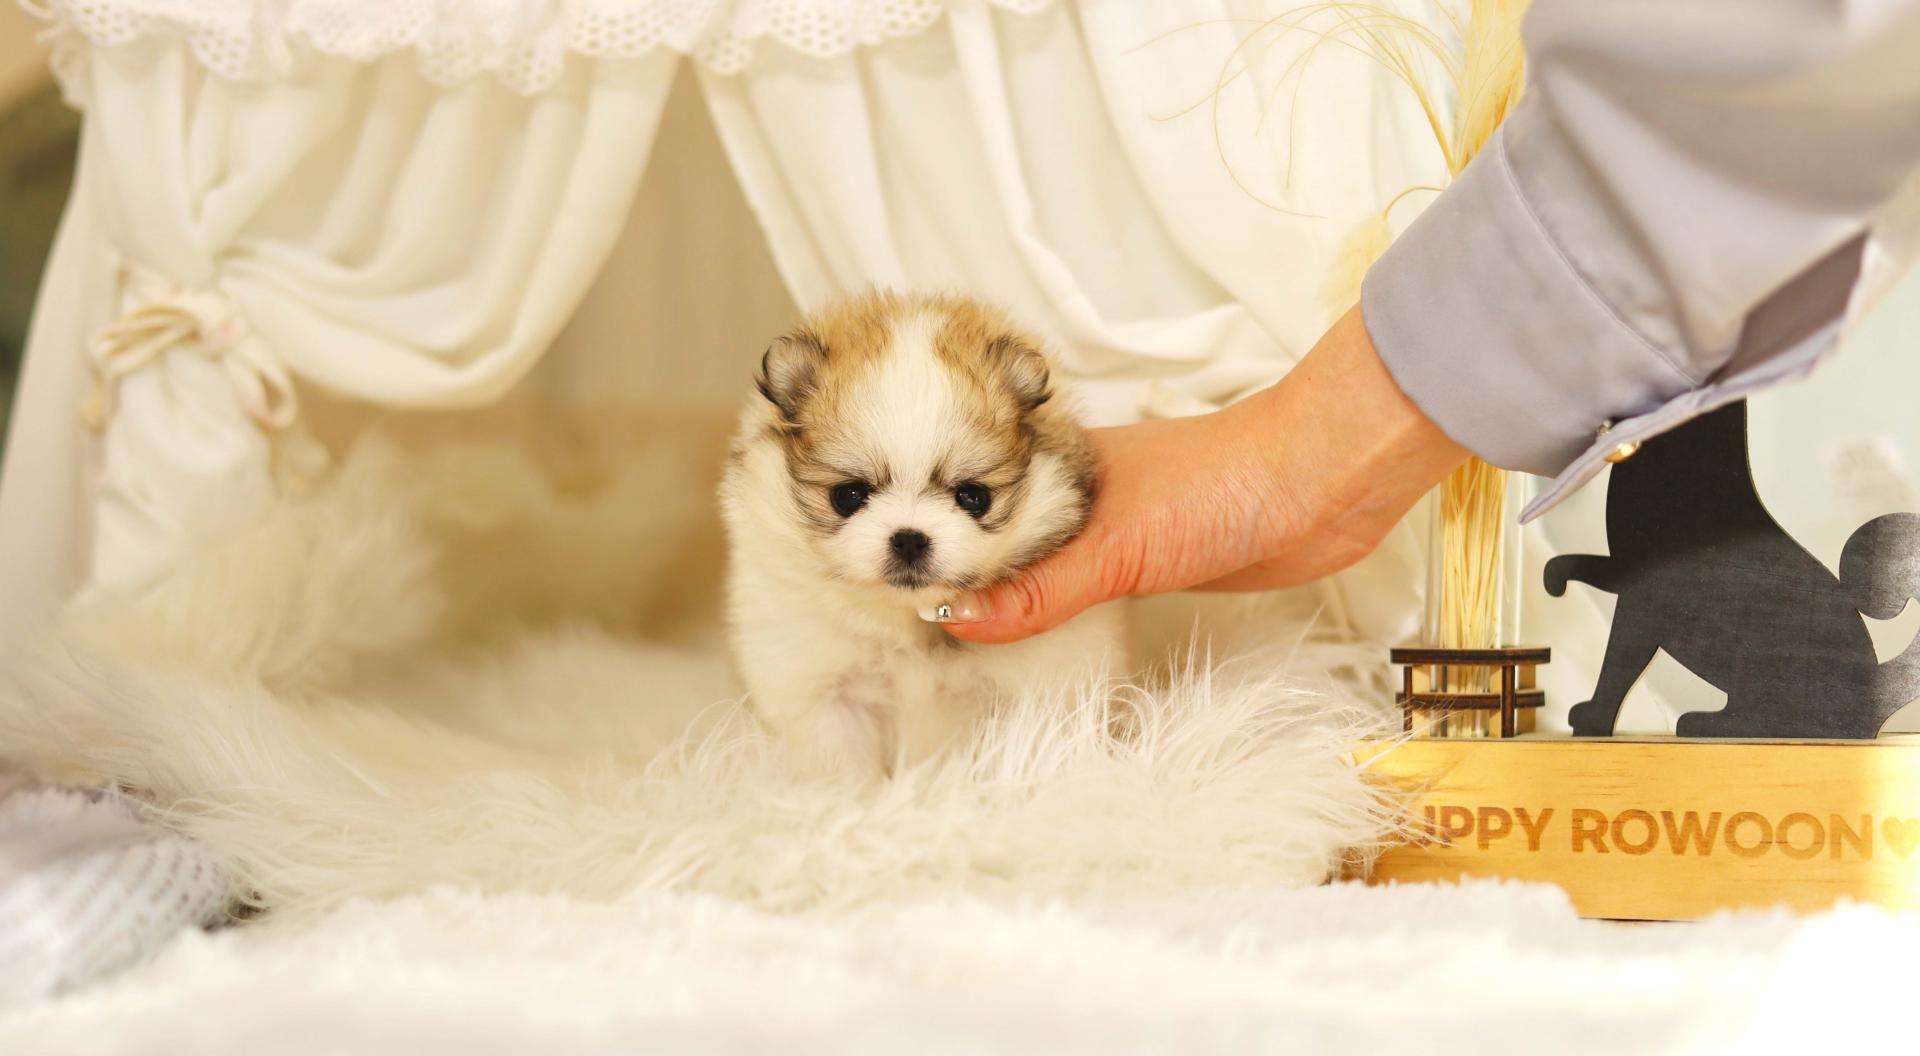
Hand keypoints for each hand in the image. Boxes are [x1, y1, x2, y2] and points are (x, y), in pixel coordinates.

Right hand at [933, 306, 1469, 643]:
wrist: (1327, 484)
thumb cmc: (1226, 481)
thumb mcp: (1118, 543)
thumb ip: (1041, 590)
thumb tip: (960, 623)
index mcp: (1053, 463)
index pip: (968, 503)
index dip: (929, 538)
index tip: (881, 581)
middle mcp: (1072, 492)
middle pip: (996, 538)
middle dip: (956, 574)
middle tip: (903, 622)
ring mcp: (1110, 527)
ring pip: (1038, 567)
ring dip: (1004, 599)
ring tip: (947, 645)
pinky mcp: (1149, 561)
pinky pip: (1081, 592)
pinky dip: (1051, 615)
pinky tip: (1025, 643)